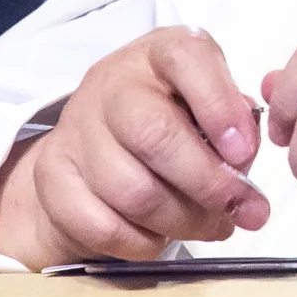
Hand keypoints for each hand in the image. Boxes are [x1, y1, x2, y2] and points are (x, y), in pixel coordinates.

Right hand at [0, 26, 270, 267]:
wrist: (91, 149)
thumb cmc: (170, 122)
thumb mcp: (209, 107)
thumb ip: (237, 125)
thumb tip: (243, 161)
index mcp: (158, 54)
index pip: (185, 58)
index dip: (218, 106)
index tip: (243, 152)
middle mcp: (111, 84)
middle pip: (153, 133)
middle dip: (207, 182)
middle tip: (241, 208)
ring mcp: (75, 130)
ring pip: (132, 191)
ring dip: (184, 221)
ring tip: (212, 226)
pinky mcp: (53, 178)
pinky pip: (103, 226)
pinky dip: (144, 242)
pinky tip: (162, 236)